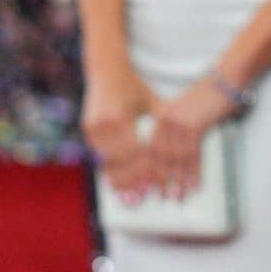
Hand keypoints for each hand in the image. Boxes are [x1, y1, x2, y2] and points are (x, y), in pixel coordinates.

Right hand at [82, 68, 155, 200]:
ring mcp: (93, 128)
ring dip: (117, 180)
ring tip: (125, 197)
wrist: (105, 70)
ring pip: (106, 160)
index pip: (134, 152)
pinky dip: (107, 169)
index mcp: (122, 117)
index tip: (149, 188)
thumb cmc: (134, 86)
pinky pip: (98, 154)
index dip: (142, 172)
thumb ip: (163, 122)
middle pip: (118, 161)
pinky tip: (114, 181)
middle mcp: (104, 124)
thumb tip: (183, 141)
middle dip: (129, 183)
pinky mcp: (87, 129)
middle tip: (137, 201)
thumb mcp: (151, 101)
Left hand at [147, 79, 238, 199]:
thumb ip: (176, 130)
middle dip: (163, 181)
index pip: (151, 149)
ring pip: (177, 159)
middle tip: (165, 198)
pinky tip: (195, 185)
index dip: (151, 170)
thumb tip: (175, 155)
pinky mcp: (195, 126)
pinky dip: (194, 173)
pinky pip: (194, 155)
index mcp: (161, 117)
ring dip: (179, 181)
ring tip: (179, 197)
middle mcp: (166, 121)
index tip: (150, 187)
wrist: (225, 81)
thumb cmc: (208, 97)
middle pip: (161, 157)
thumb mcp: (185, 111)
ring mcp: (180, 124)